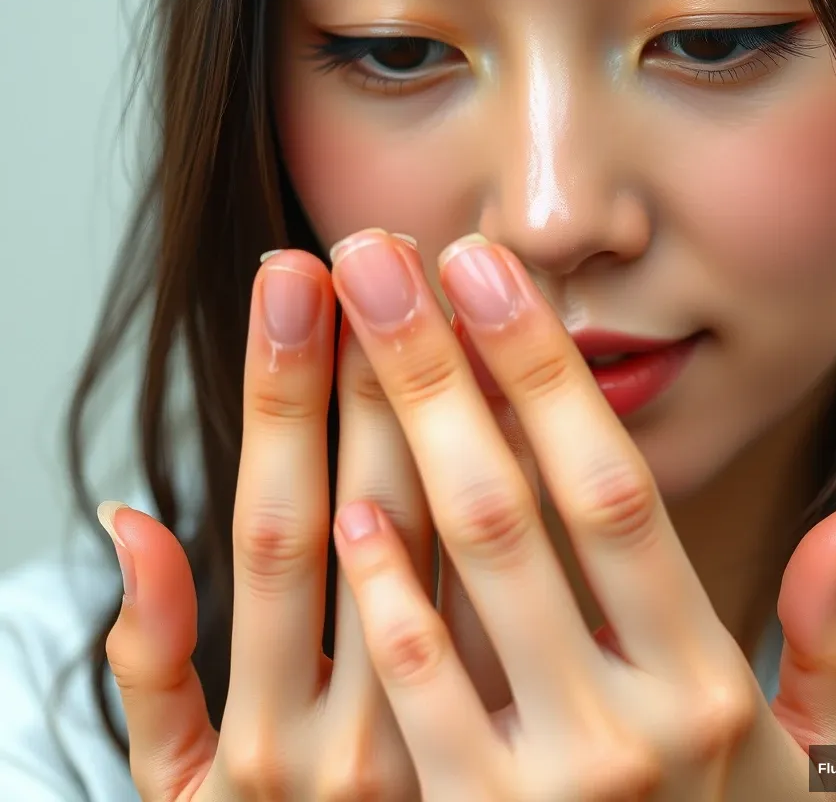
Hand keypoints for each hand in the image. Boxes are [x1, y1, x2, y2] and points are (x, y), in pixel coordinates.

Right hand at [100, 245, 509, 799]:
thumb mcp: (191, 801)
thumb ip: (155, 675)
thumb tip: (131, 523)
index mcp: (261, 744)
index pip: (273, 522)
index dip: (281, 392)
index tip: (296, 278)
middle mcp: (355, 749)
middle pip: (370, 510)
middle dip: (373, 369)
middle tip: (372, 247)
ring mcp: (457, 763)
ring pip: (464, 545)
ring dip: (452, 407)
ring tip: (446, 283)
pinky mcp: (538, 771)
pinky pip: (545, 615)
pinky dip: (531, 505)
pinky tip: (517, 403)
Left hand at [326, 229, 835, 800]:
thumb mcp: (807, 767)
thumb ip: (830, 641)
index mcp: (706, 680)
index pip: (612, 484)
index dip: (543, 368)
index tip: (484, 268)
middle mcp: (635, 724)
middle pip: (517, 501)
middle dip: (441, 364)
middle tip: (383, 256)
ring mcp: (549, 786)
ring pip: (456, 572)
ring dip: (388, 438)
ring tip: (338, 329)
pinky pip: (420, 694)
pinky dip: (382, 596)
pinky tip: (342, 504)